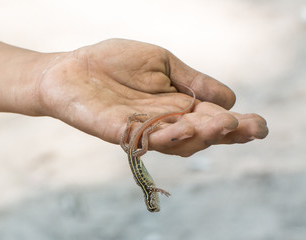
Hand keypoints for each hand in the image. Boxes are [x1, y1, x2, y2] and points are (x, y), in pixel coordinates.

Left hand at [38, 39, 267, 156]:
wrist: (72, 67)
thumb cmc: (114, 62)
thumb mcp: (162, 62)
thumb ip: (192, 80)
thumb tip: (230, 97)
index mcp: (177, 104)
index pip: (212, 118)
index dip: (237, 123)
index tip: (259, 123)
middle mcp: (165, 122)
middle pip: (202, 135)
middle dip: (229, 133)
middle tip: (251, 128)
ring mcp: (144, 130)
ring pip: (180, 142)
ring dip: (204, 135)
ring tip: (224, 125)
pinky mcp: (121, 133)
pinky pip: (149, 140)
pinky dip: (168, 136)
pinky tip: (184, 127)